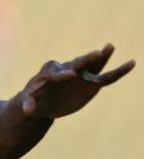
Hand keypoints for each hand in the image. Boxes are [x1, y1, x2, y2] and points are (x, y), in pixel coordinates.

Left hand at [18, 44, 134, 118]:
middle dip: (85, 60)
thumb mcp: (30, 103)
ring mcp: (81, 75)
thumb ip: (29, 105)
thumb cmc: (34, 100)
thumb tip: (27, 112)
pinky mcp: (92, 83)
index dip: (63, 74)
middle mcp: (67, 70)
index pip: (57, 73)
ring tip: (110, 46)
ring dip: (101, 57)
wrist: (45, 102)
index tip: (71, 75)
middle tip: (96, 53)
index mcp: (50, 73)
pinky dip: (119, 71)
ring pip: (93, 65)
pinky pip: (108, 77)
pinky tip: (132, 63)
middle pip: (77, 64)